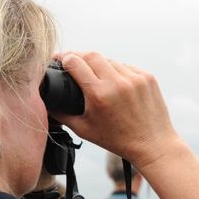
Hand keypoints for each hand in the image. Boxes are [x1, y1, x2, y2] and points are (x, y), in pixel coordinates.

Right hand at [53, 51, 184, 170]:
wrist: (153, 144)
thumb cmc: (116, 140)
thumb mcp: (84, 130)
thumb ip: (61, 114)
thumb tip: (46, 102)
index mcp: (99, 94)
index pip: (75, 62)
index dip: (63, 58)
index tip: (58, 59)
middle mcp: (118, 82)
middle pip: (91, 54)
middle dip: (79, 55)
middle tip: (72, 61)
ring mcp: (135, 78)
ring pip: (110, 60)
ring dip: (99, 64)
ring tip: (95, 75)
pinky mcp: (147, 77)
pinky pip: (126, 67)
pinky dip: (117, 72)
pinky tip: (115, 83)